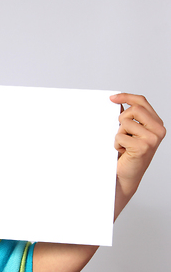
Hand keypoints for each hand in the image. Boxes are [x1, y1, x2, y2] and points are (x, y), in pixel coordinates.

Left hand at [110, 93, 165, 215]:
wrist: (126, 175)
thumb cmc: (126, 153)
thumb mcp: (129, 131)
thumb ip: (128, 117)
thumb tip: (117, 101)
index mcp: (156, 123)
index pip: (142, 102)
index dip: (126, 97)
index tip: (112, 98)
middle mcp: (158, 130)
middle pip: (134, 109)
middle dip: (121, 119)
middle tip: (121, 132)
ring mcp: (152, 139)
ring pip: (125, 123)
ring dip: (118, 134)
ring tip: (123, 144)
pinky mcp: (143, 147)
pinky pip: (120, 136)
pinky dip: (116, 143)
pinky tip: (123, 151)